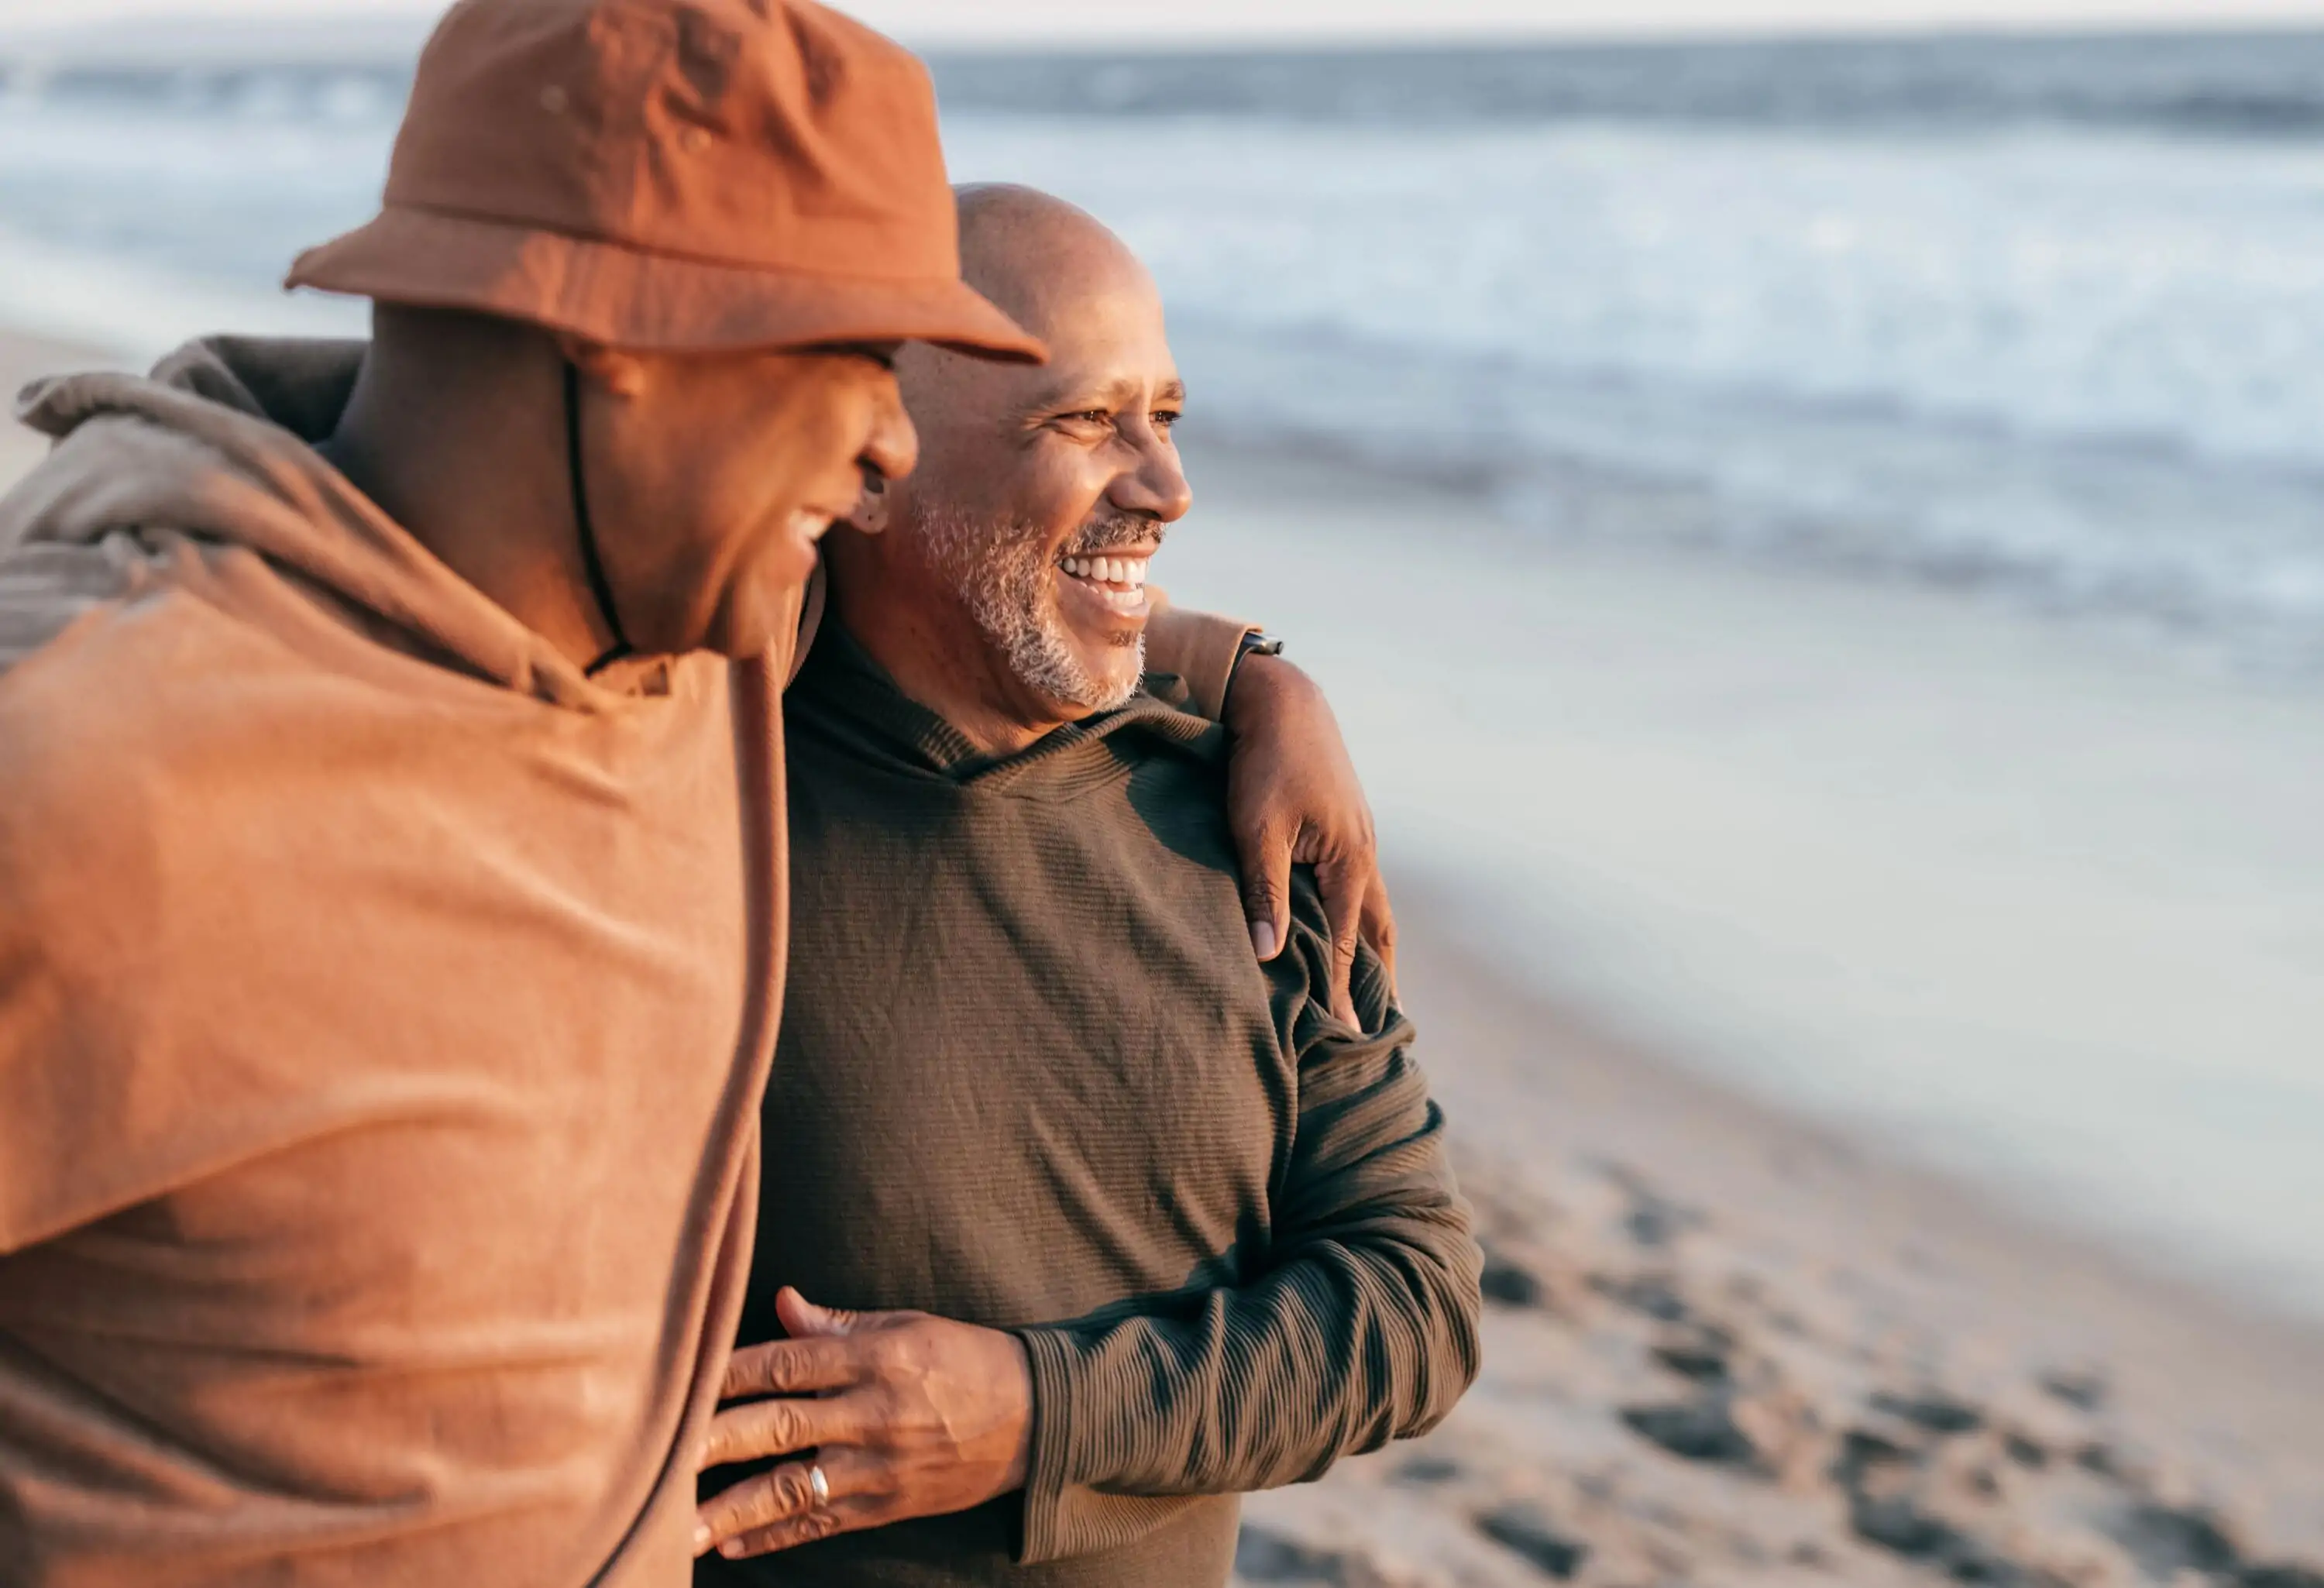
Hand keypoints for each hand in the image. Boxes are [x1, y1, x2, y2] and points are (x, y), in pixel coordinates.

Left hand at [694, 1288, 1033, 1560]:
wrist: (1036, 1419)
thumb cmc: (965, 1359)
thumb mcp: (908, 1325)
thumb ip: (839, 1325)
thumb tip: (782, 1304)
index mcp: (876, 1358)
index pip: (787, 1363)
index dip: (729, 1372)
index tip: (680, 1379)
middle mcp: (873, 1413)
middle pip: (780, 1428)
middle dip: (715, 1443)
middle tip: (660, 1456)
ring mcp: (880, 1466)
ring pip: (794, 1489)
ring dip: (732, 1509)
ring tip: (679, 1527)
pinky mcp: (888, 1506)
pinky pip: (822, 1525)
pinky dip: (775, 1537)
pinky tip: (731, 1546)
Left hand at [1224, 652, 1395, 1023]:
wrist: (1283, 700)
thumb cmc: (1264, 763)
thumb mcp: (1256, 829)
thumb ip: (1263, 891)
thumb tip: (1269, 954)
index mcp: (1349, 863)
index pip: (1347, 945)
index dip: (1345, 992)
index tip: (1349, 1037)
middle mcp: (1364, 855)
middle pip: (1378, 932)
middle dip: (1379, 978)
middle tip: (1386, 1024)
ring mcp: (1360, 839)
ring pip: (1374, 907)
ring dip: (1376, 948)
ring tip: (1379, 985)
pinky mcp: (1347, 825)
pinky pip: (1361, 884)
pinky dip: (1362, 915)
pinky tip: (1352, 924)